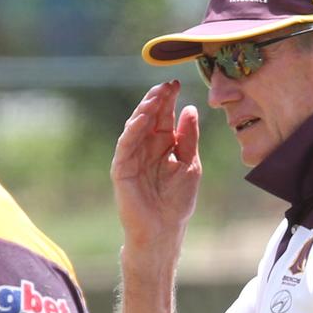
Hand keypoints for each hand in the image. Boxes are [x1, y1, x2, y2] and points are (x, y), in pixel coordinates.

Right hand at [111, 80, 200, 248]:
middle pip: (149, 117)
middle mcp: (146, 147)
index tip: (176, 83)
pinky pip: (125, 146)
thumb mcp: (190, 164)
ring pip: (135, 127)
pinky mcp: (122, 169)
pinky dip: (132, 131)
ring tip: (155, 97)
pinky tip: (142, 119)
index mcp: (163, 145)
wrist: (164, 229)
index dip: (168, 99)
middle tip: (166, 85)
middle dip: (156, 100)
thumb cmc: (178, 200)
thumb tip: (190, 108)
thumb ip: (188, 138)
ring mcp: (132, 157)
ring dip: (144, 111)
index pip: (164, 116)